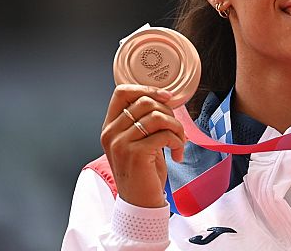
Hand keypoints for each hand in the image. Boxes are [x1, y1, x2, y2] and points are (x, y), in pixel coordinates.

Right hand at [100, 84, 185, 207]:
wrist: (141, 202)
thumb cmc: (144, 171)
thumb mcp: (139, 141)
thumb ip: (143, 121)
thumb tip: (165, 98)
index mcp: (110, 127)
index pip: (122, 93)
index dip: (147, 89)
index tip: (167, 97)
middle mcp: (111, 133)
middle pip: (145, 102)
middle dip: (169, 113)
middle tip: (177, 129)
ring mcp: (120, 143)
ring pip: (157, 116)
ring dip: (176, 127)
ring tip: (180, 141)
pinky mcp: (135, 154)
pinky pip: (164, 134)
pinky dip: (177, 142)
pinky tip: (177, 153)